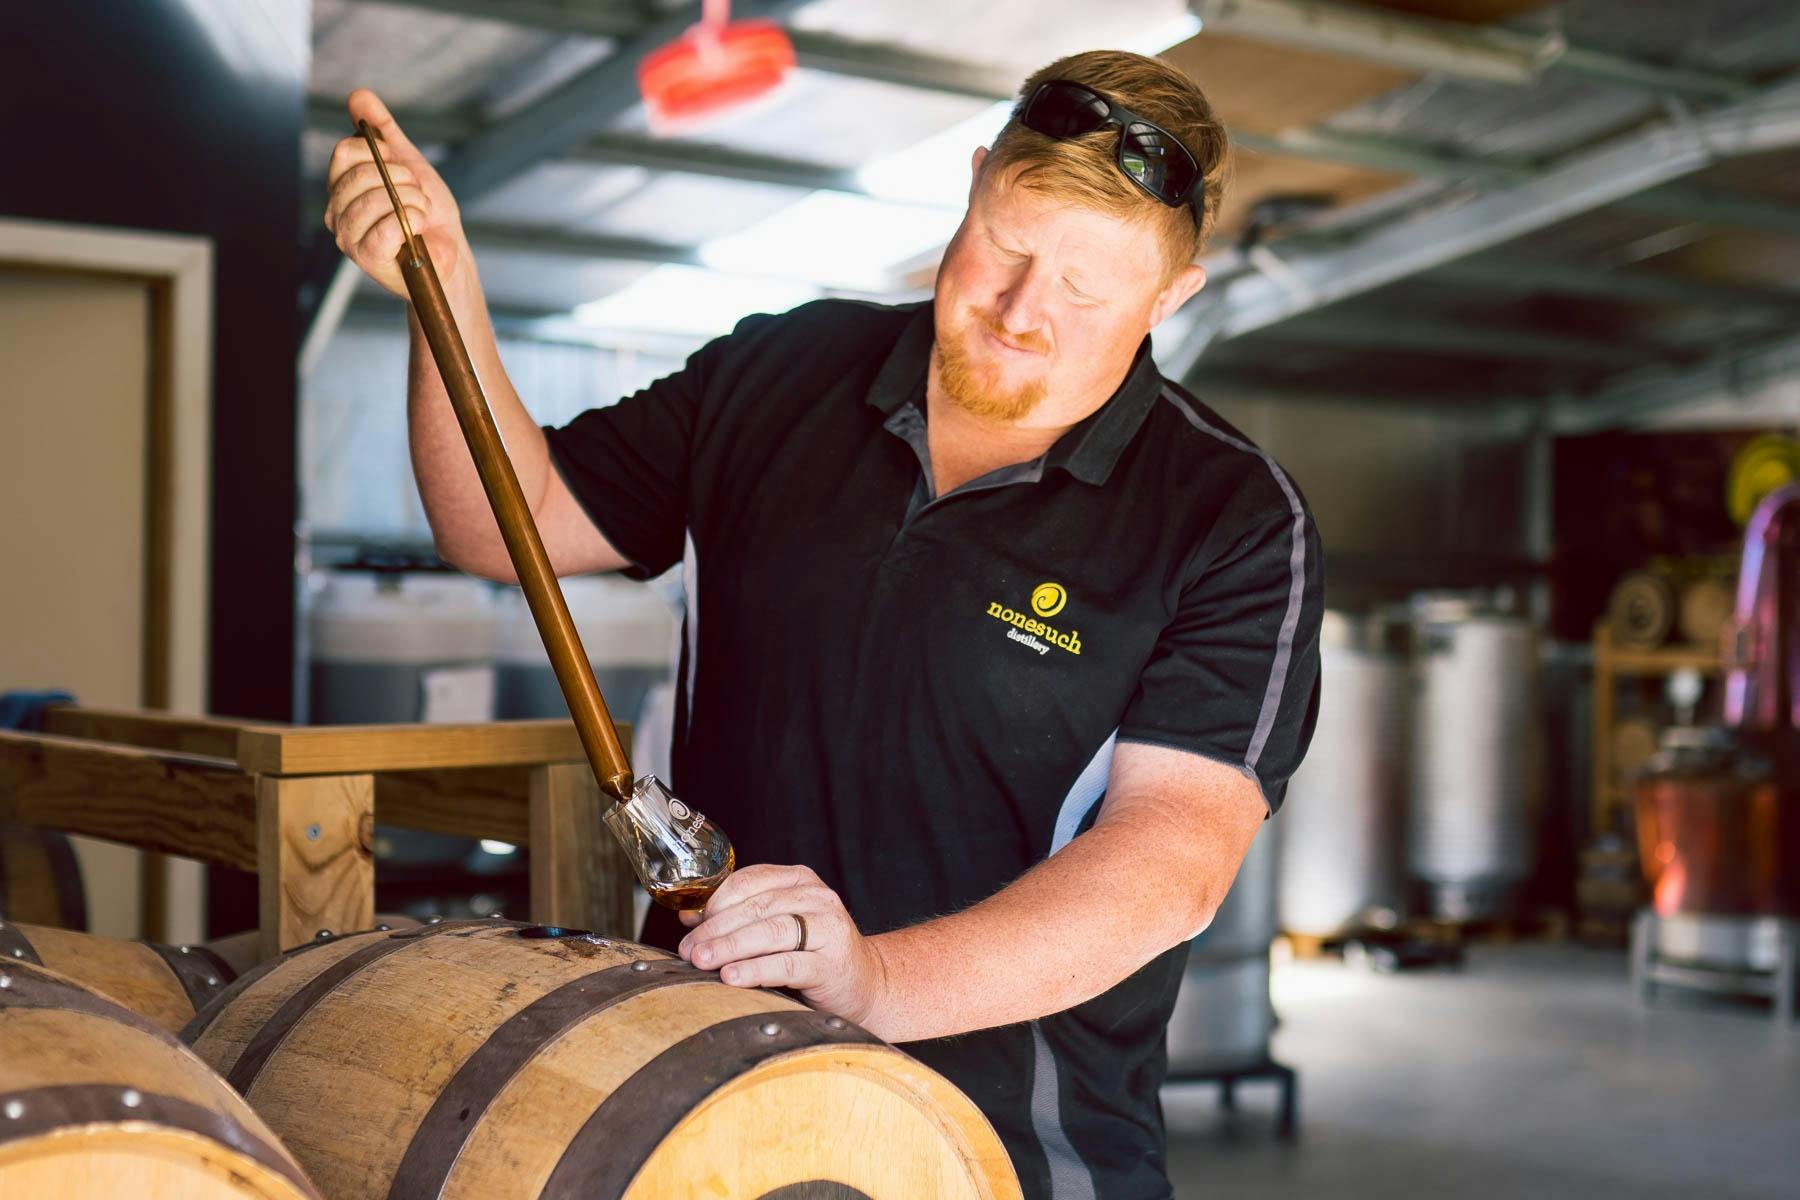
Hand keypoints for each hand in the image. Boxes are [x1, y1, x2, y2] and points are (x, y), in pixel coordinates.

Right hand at [322, 89, 464, 297]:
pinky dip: (411, 222)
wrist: (449, 251)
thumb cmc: (427, 211)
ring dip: (410, 201)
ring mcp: (348, 236)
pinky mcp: (366, 257)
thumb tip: (358, 95)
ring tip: (420, 212)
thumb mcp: (407, 161)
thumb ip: (382, 130)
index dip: (380, 152)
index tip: (402, 165)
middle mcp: (337, 211)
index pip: (345, 151)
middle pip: (360, 174)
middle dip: (402, 179)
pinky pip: (385, 227)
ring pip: (373, 200)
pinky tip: (419, 228)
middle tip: (417, 194)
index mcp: (342, 186)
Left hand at [677, 864, 888, 1026]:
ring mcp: (828, 929)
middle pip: (757, 907)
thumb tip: (690, 918)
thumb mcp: (779, 927)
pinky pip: (787, 964)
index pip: (750, 881)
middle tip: (688, 950)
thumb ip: (741, 918)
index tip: (689, 925)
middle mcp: (817, 898)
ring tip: (702, 961)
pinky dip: (755, 970)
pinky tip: (732, 977)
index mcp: (800, 880)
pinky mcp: (832, 964)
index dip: (715, 901)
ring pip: (771, 931)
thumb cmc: (814, 954)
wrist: (866, 983)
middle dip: (715, 929)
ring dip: (730, 947)